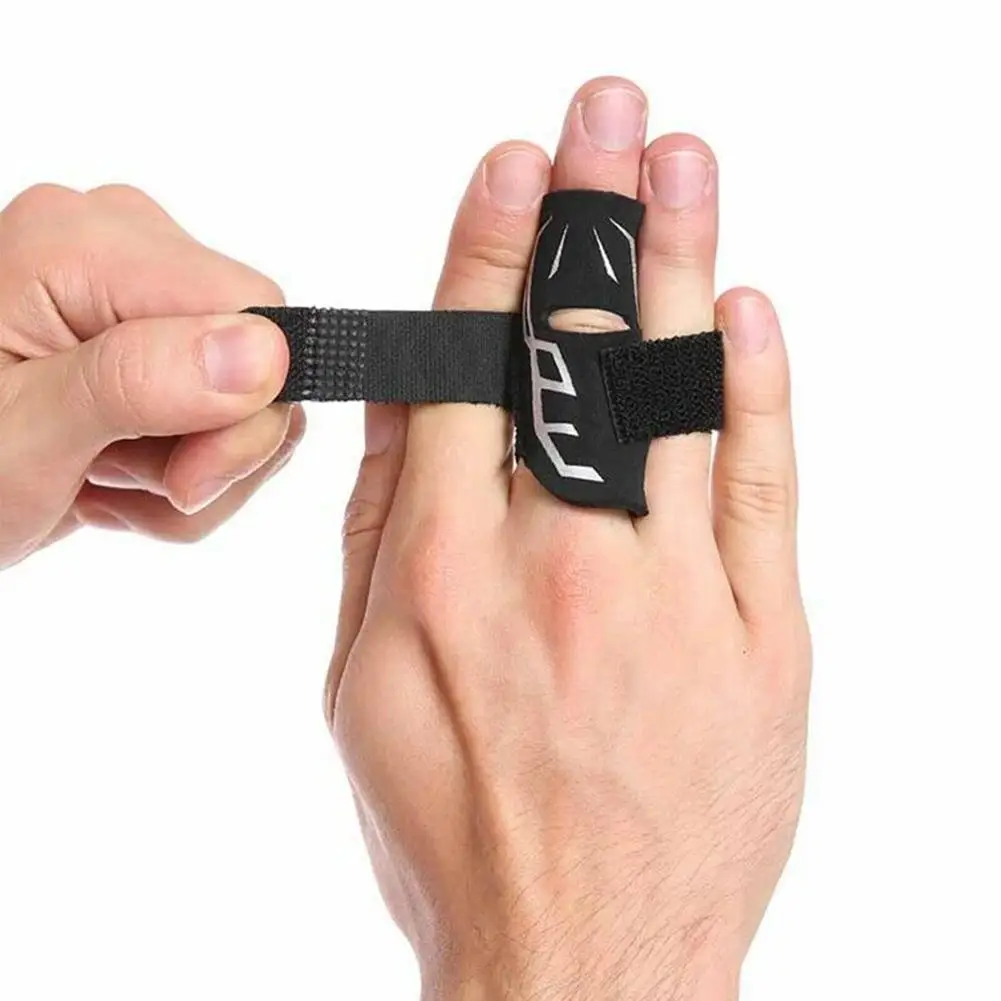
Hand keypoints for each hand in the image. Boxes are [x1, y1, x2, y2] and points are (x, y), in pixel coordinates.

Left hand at [0, 183, 302, 568]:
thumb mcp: (23, 436)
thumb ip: (137, 382)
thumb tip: (264, 355)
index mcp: (84, 242)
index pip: (257, 312)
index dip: (247, 408)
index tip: (184, 478)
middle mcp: (121, 247)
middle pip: (261, 358)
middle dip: (214, 450)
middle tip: (126, 486)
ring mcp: (138, 295)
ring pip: (251, 397)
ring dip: (194, 470)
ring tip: (104, 484)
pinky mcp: (151, 340)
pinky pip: (225, 410)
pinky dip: (183, 467)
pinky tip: (111, 476)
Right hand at [326, 78, 809, 1000]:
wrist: (578, 956)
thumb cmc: (458, 827)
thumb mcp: (361, 681)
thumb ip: (387, 535)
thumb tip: (418, 410)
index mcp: (444, 580)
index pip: (470, 371)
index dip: (492, 252)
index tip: (515, 170)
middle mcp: (557, 571)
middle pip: (577, 360)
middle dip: (591, 218)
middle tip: (609, 116)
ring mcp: (670, 600)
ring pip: (675, 401)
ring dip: (677, 267)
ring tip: (679, 164)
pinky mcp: (759, 641)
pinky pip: (762, 493)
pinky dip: (758, 393)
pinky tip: (747, 313)